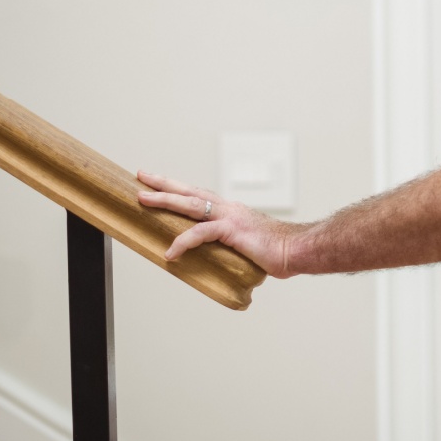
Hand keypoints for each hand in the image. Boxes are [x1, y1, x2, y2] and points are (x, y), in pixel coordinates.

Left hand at [136, 170, 299, 277]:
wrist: (298, 249)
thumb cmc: (279, 252)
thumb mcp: (248, 248)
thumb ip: (233, 250)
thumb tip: (223, 263)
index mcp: (232, 212)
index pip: (200, 196)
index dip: (180, 189)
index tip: (160, 184)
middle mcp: (229, 209)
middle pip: (190, 191)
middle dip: (164, 184)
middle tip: (142, 176)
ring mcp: (230, 217)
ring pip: (191, 204)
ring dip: (165, 200)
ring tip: (144, 200)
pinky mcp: (231, 229)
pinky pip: (200, 234)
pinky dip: (183, 242)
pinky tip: (170, 252)